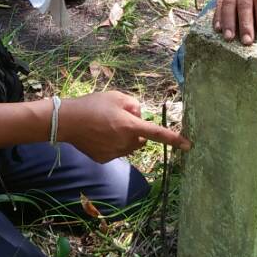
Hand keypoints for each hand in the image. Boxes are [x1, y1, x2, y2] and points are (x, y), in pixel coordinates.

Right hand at [58, 91, 189, 161]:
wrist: (67, 121)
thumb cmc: (92, 105)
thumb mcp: (116, 96)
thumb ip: (133, 104)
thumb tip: (139, 115)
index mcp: (130, 126)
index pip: (157, 133)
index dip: (174, 139)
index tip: (188, 145)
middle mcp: (125, 143)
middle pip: (141, 139)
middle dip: (136, 130)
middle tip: (119, 118)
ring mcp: (114, 153)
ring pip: (129, 146)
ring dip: (125, 138)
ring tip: (105, 126)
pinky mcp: (104, 159)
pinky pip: (116, 151)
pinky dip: (112, 144)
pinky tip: (98, 136)